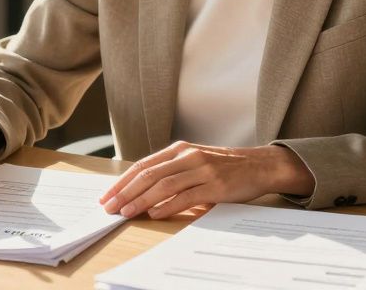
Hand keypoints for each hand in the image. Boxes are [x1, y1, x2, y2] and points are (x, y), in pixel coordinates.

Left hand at [98, 141, 314, 218]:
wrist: (258, 165)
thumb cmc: (223, 166)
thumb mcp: (194, 162)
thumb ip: (171, 173)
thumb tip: (140, 193)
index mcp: (179, 150)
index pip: (143, 166)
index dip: (122, 181)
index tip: (107, 196)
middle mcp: (188, 156)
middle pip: (149, 175)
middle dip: (125, 192)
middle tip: (109, 207)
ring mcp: (202, 169)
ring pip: (164, 185)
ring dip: (141, 201)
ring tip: (126, 212)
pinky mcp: (215, 185)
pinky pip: (186, 197)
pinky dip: (168, 206)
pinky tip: (155, 214)